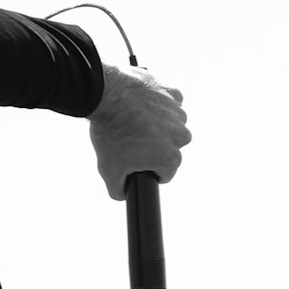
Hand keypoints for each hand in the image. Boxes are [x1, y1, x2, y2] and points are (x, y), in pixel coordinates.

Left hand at [88, 66, 191, 200]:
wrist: (107, 95)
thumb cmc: (110, 133)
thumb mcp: (109, 169)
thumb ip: (118, 189)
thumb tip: (124, 195)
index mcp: (170, 158)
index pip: (163, 174)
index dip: (146, 170)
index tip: (133, 162)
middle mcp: (181, 137)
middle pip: (168, 149)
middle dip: (152, 147)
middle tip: (129, 140)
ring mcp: (179, 114)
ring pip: (170, 126)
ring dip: (156, 125)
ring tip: (133, 121)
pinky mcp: (173, 94)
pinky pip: (169, 104)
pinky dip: (157, 105)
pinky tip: (140, 106)